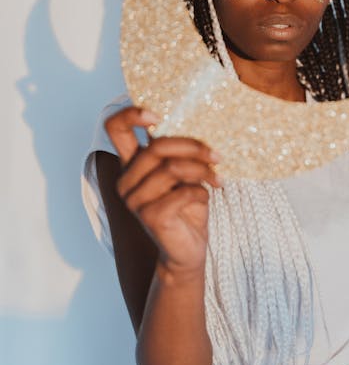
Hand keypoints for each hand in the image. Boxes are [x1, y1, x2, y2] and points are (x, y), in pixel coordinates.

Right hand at [105, 107, 221, 271]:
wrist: (188, 250)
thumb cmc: (188, 207)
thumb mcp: (184, 172)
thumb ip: (179, 151)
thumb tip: (196, 120)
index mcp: (131, 164)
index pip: (115, 127)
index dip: (132, 113)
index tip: (157, 115)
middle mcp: (126, 180)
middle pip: (157, 146)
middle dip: (193, 147)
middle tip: (217, 155)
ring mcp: (135, 200)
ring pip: (173, 168)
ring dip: (202, 171)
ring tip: (217, 177)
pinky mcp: (150, 216)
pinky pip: (184, 192)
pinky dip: (202, 192)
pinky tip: (207, 197)